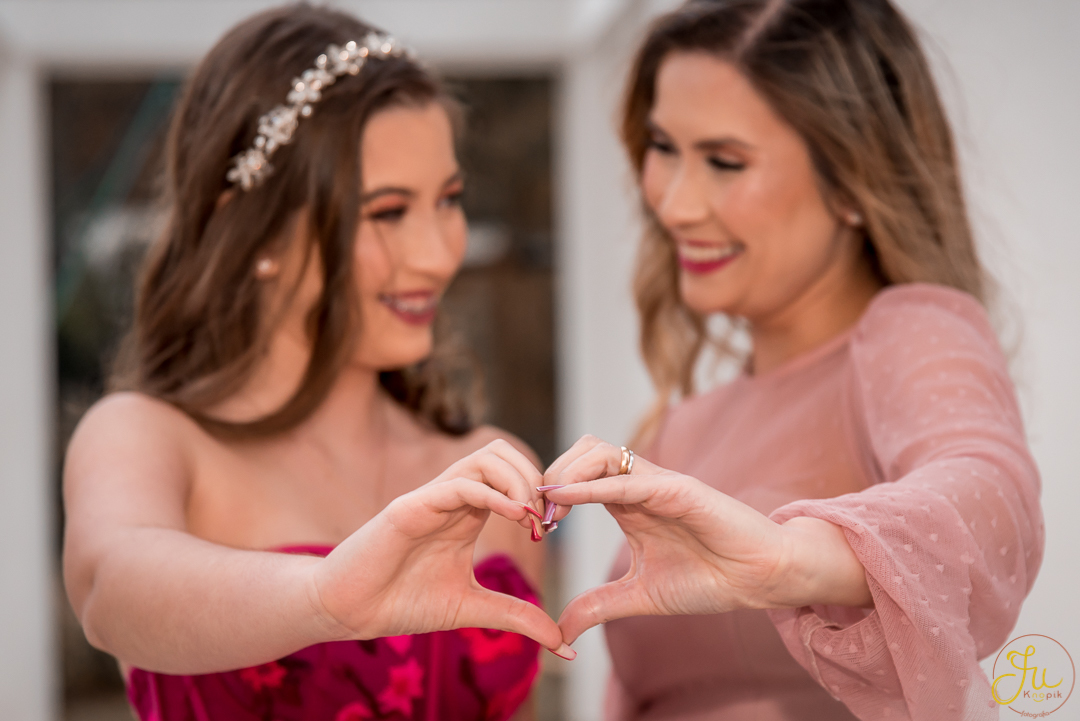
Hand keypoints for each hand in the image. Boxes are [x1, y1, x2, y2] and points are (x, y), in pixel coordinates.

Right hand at [311, 441, 573, 657]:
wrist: (349, 611)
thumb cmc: (402, 603)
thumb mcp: (472, 608)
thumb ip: (515, 616)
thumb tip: (564, 643)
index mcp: (468, 513)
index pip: (513, 474)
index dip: (540, 494)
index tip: (550, 529)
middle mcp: (452, 497)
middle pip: (504, 453)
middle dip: (534, 478)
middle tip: (543, 520)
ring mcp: (431, 497)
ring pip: (485, 457)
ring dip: (518, 481)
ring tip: (529, 518)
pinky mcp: (410, 507)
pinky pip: (458, 484)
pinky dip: (492, 494)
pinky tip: (513, 518)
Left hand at [541, 436, 870, 644]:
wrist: (760, 579)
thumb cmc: (709, 579)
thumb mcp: (639, 596)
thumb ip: (599, 606)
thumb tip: (562, 632)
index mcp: (628, 501)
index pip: (577, 473)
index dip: (550, 492)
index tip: (536, 528)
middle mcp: (640, 483)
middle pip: (582, 450)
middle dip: (552, 474)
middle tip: (540, 516)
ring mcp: (659, 482)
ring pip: (600, 450)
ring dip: (566, 473)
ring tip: (552, 509)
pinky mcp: (680, 489)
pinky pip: (629, 478)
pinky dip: (593, 485)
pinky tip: (566, 499)